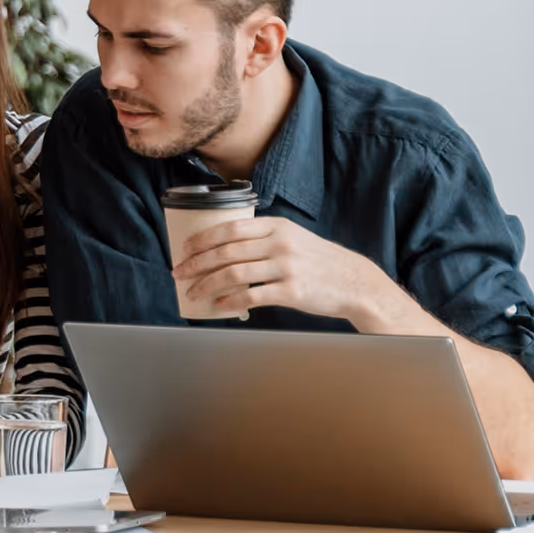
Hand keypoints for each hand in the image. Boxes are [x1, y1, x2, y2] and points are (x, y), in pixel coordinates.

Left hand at [172, 217, 401, 324]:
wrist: (354, 282)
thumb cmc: (319, 262)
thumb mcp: (294, 238)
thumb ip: (264, 238)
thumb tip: (224, 247)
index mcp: (277, 226)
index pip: (230, 228)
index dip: (203, 239)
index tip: (185, 248)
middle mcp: (280, 243)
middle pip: (226, 251)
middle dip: (196, 263)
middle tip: (179, 272)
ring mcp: (286, 267)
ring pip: (233, 274)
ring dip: (206, 284)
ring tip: (192, 292)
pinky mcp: (291, 291)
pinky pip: (251, 296)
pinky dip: (229, 301)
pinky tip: (218, 305)